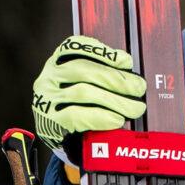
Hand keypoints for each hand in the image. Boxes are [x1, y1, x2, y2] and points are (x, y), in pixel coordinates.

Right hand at [32, 35, 148, 160]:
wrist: (55, 137)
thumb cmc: (76, 106)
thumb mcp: (82, 85)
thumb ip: (100, 76)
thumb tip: (132, 78)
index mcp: (58, 62)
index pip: (73, 46)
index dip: (101, 51)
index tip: (126, 61)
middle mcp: (49, 77)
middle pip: (82, 69)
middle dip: (116, 78)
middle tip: (139, 88)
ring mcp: (46, 99)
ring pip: (83, 92)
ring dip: (115, 100)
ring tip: (134, 108)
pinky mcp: (49, 121)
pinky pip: (77, 116)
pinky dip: (101, 117)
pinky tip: (116, 120)